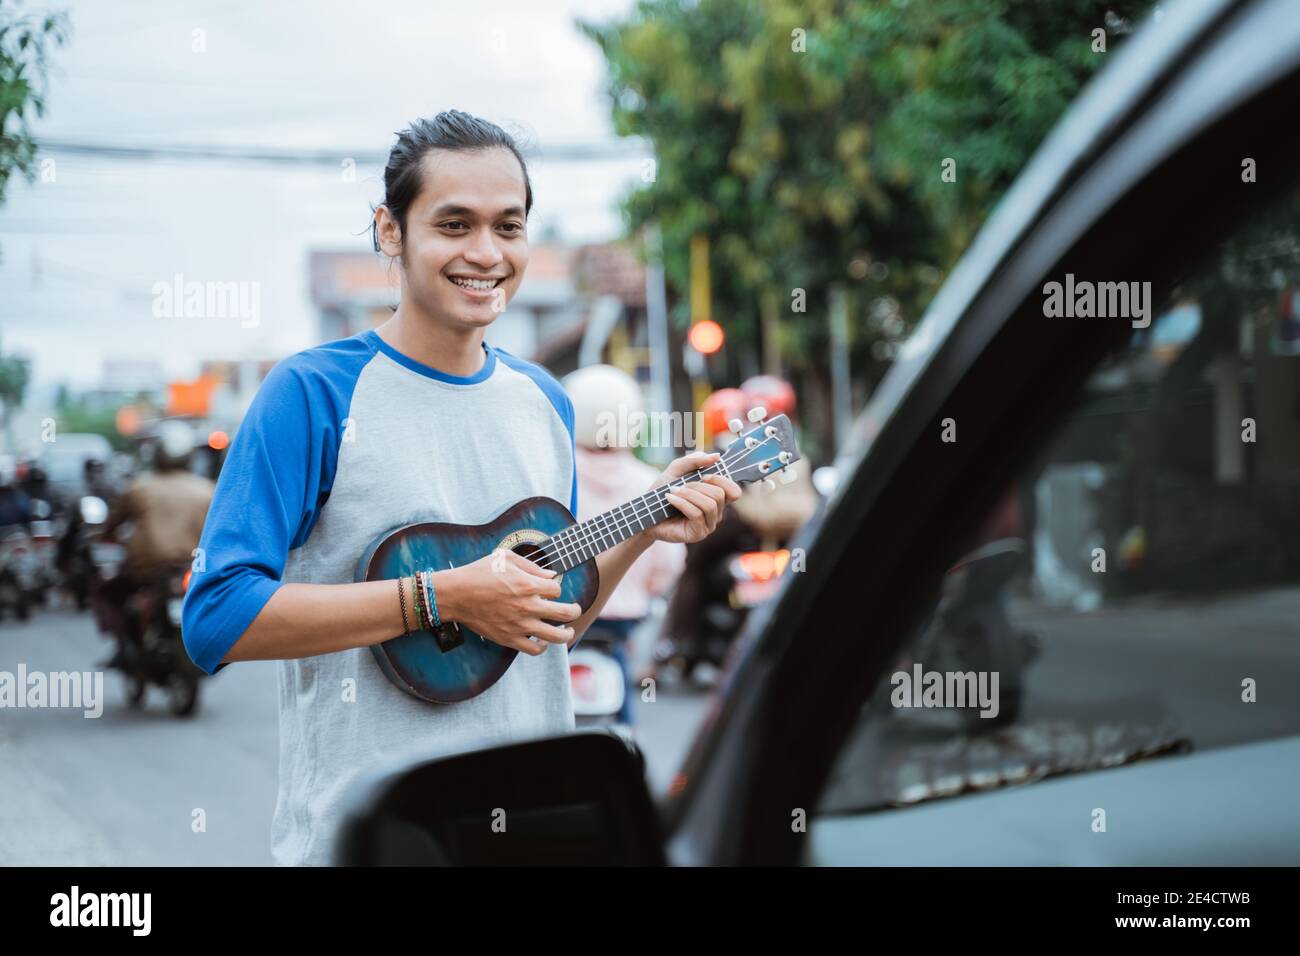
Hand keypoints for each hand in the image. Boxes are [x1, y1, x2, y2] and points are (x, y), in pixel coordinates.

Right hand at [436, 550, 582, 655]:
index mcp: (528, 584)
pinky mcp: (509, 638)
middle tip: (575, 609)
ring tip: (569, 631)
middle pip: (566, 612)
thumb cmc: (478, 573)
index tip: (549, 588)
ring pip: (556, 636)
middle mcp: (527, 606)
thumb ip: (531, 566)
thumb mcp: (505, 557)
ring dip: (567, 633)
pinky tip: (543, 641)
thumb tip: (550, 575)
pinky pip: (534, 649)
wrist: (456, 594)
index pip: (557, 589)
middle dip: (575, 610)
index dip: (555, 588)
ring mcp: (520, 625)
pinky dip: (543, 647)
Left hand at [643, 451, 742, 544]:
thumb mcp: (677, 470)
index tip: (704, 475)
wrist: (646, 513)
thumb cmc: (663, 491)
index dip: (723, 480)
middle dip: (698, 486)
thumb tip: (716, 457)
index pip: (735, 492)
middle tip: (681, 485)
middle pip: (720, 495)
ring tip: (673, 491)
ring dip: (689, 494)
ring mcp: (708, 525)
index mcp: (716, 499)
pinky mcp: (697, 534)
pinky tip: (670, 499)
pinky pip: (697, 514)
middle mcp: (716, 513)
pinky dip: (682, 502)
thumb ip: (695, 461)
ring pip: (710, 505)